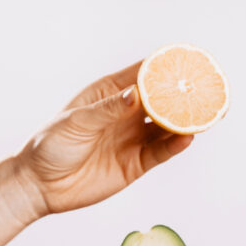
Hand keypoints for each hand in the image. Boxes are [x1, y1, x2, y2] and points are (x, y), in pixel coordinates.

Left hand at [13, 61, 193, 218]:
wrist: (41, 185)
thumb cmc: (51, 145)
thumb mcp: (77, 121)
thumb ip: (109, 109)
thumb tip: (137, 94)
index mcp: (110, 94)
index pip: (142, 75)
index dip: (164, 67)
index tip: (186, 60)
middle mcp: (126, 114)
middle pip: (161, 100)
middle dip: (182, 94)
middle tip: (204, 88)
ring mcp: (133, 138)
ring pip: (167, 126)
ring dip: (184, 121)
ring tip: (204, 114)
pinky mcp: (137, 163)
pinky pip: (161, 152)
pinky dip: (175, 146)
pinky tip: (187, 138)